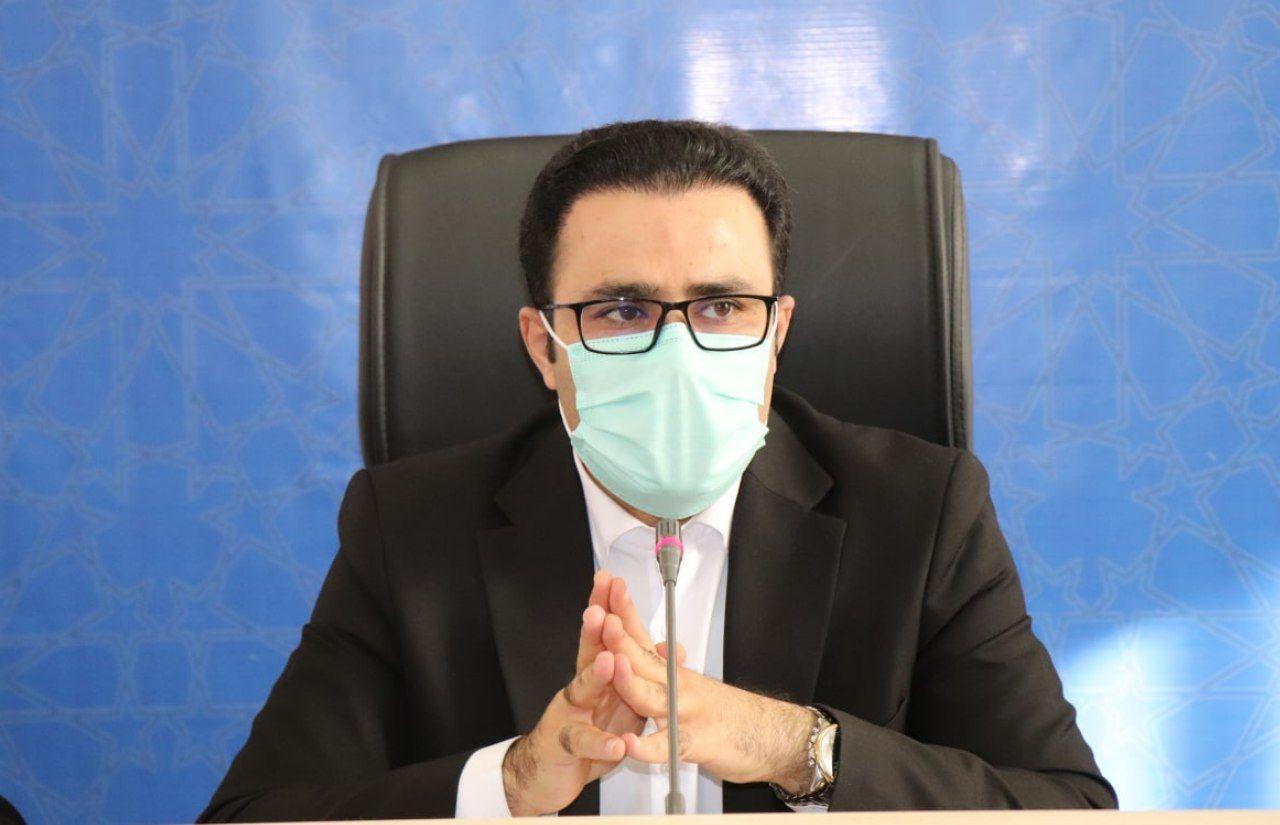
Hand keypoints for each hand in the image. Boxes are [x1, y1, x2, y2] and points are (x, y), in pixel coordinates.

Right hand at [502, 571, 684, 814]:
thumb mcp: (621, 701)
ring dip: (595, 676)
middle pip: (586, 652)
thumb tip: (671, 646)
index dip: (608, 607)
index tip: (612, 580)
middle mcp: (580, 687)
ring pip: (580, 691)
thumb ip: (642, 672)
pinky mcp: (566, 745)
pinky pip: (584, 742)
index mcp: (596, 674)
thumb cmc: (587, 732)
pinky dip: (601, 742)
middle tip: (600, 609)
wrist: (550, 773)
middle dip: (594, 629)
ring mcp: (569, 714)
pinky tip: (616, 742)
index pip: (603, 634)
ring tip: (608, 662)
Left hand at [601, 613, 814, 792]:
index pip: (643, 635)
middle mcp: (676, 686)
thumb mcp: (692, 684)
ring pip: (652, 696)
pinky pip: (666, 746)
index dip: (624, 611)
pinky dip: (647, 747)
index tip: (609, 585)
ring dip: (631, 682)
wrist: (771, 735)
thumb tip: (652, 645)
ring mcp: (685, 713)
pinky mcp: (693, 743)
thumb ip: (668, 667)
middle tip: (602, 617)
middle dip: (621, 638)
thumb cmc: (728, 712)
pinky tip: (630, 744)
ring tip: (615, 668)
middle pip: (643, 658)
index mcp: (672, 671)